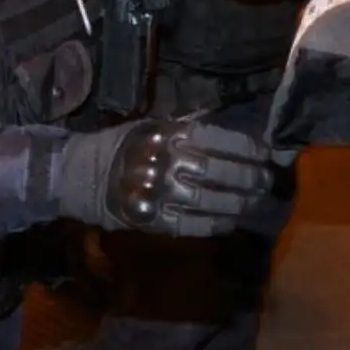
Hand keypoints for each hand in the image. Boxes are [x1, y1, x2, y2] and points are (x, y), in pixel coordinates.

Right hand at [102, 118, 275, 236]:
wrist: (84, 176)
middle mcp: (163, 162)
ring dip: (238, 202)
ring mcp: (157, 193)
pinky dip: (215, 224)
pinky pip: (191, 225)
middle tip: (266, 180)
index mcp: (166, 133)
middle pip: (216, 171)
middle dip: (247, 176)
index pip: (216, 138)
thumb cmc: (128, 145)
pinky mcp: (152, 220)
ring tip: (256, 201)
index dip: (245, 147)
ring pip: (208, 200)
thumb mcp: (156, 125)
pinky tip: (231, 221)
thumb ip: (191, 126)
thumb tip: (232, 129)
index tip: (265, 153)